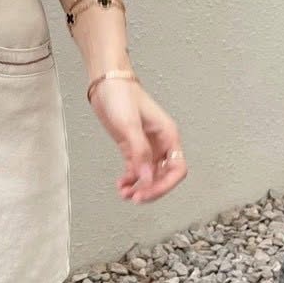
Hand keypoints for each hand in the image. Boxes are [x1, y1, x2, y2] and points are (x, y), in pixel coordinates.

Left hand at [88, 78, 187, 202]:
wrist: (106, 84)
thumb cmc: (122, 96)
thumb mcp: (130, 125)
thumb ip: (139, 152)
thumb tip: (146, 178)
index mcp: (168, 136)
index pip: (177, 169)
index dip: (165, 185)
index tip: (147, 193)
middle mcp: (161, 144)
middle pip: (164, 176)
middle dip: (151, 190)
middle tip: (135, 198)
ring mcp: (147, 147)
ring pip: (149, 176)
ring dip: (139, 188)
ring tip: (124, 194)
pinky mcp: (132, 148)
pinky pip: (137, 170)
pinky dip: (130, 180)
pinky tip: (121, 185)